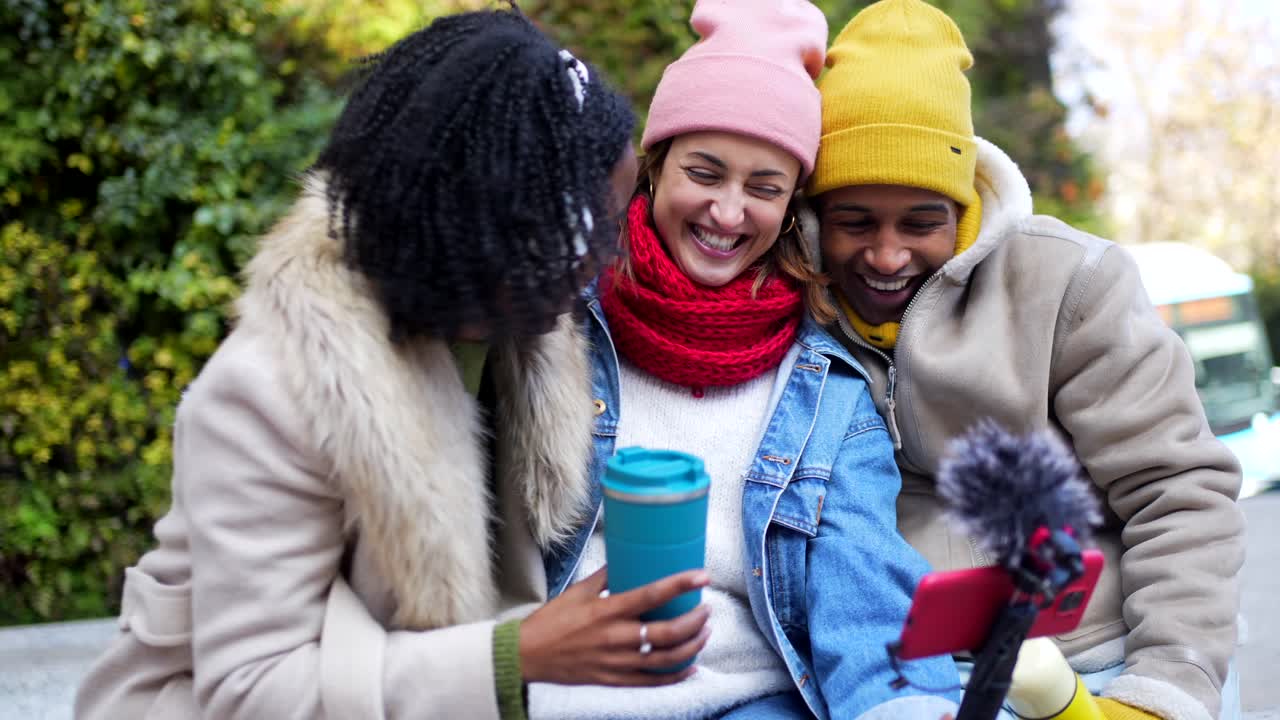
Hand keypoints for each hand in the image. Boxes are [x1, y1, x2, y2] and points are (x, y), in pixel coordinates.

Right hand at [519, 566, 711, 685]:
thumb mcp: (578, 591)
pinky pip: (652, 682)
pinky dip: (675, 676)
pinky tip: (691, 667)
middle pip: (668, 632)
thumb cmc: (552, 620)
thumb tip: (628, 558)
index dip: (681, 584)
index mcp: (607, 611)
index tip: (702, 576)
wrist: (528, 655)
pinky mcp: (614, 680)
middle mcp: (616, 638)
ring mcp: (617, 662)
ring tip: (705, 633)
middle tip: (707, 609)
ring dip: (692, 646)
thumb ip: (606, 577)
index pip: (652, 594)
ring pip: (666, 659)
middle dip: (695, 621)